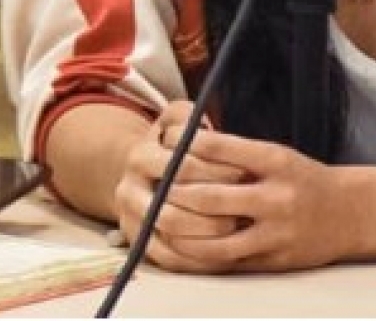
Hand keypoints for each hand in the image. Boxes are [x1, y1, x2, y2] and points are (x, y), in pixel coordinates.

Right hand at [112, 101, 248, 272]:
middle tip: (246, 206)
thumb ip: (189, 116)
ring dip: (209, 231)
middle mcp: (128, 190)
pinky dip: (199, 257)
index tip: (247, 172)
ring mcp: (132, 221)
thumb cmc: (173, 148)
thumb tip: (205, 125)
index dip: (218, 170)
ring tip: (238, 225)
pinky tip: (226, 248)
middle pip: (176, 201)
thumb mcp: (176, 121)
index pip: (183, 164)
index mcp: (140, 156)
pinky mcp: (141, 246)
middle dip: (216, 207)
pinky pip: (171, 259)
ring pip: (173, 233)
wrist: (144, 177)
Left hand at [141, 125, 365, 272]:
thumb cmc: (302, 178)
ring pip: (215, 238)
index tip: (163, 143)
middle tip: (151, 188)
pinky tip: (179, 247)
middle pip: (211, 197)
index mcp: (275, 162)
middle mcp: (277, 197)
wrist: (351, 212)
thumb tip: (180, 147)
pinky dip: (199, 256)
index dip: (186, 147)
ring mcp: (276, 233)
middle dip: (174, 194)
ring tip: (157, 221)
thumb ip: (234, 153)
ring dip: (180, 231)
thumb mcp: (275, 155)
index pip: (220, 149)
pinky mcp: (274, 260)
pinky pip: (228, 262)